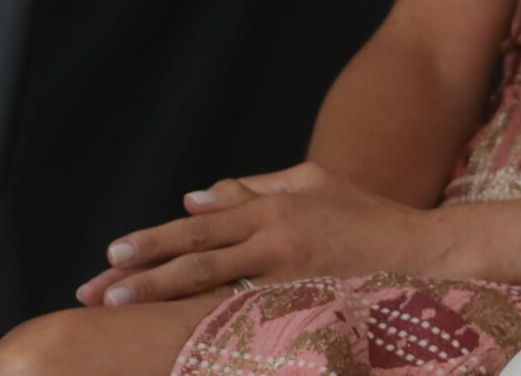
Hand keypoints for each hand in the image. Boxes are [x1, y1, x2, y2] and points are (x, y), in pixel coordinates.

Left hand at [78, 162, 438, 307]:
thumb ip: (258, 187)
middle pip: (194, 255)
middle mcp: (275, 236)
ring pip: (209, 284)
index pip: (201, 225)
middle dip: (140, 272)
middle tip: (95, 288)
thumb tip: (197, 198)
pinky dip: (206, 322)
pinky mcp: (303, 302)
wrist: (426, 255)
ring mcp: (288, 273)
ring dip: (158, 296)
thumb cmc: (371, 218)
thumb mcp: (315, 184)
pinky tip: (177, 335)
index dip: (155, 240)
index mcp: (276, 206)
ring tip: (116, 306)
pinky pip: (244, 312)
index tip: (113, 253)